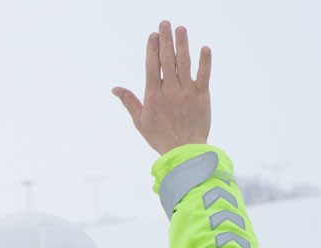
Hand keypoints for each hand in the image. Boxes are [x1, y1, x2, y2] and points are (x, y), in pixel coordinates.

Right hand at [113, 20, 211, 154]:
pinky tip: (204, 48)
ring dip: (182, 44)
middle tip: (164, 23)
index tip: (152, 35)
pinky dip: (205, 61)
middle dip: (165, 40)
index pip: (152, 67)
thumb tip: (115, 89)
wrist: (184, 151)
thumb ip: (129, 102)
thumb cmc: (159, 137)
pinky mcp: (202, 96)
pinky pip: (204, 75)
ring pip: (184, 63)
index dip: (152, 49)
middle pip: (167, 60)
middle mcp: (170, 90)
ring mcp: (187, 92)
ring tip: (181, 29)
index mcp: (153, 96)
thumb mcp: (140, 121)